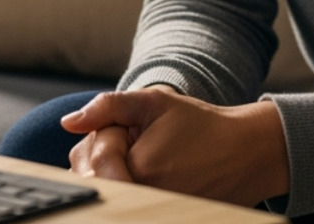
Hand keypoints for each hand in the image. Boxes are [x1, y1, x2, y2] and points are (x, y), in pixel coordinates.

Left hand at [61, 88, 288, 206]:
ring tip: (140, 154)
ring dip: (110, 168)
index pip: (93, 155)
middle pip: (91, 177)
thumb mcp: (154, 102)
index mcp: (140, 170)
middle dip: (100, 153)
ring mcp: (154, 209)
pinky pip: (122, 200)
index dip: (106, 134)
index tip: (130, 127)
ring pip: (103, 190)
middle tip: (131, 140)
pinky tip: (143, 169)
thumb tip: (68, 122)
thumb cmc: (200, 125)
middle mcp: (145, 198)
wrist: (245, 154)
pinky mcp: (163, 213)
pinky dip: (122, 182)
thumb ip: (108, 107)